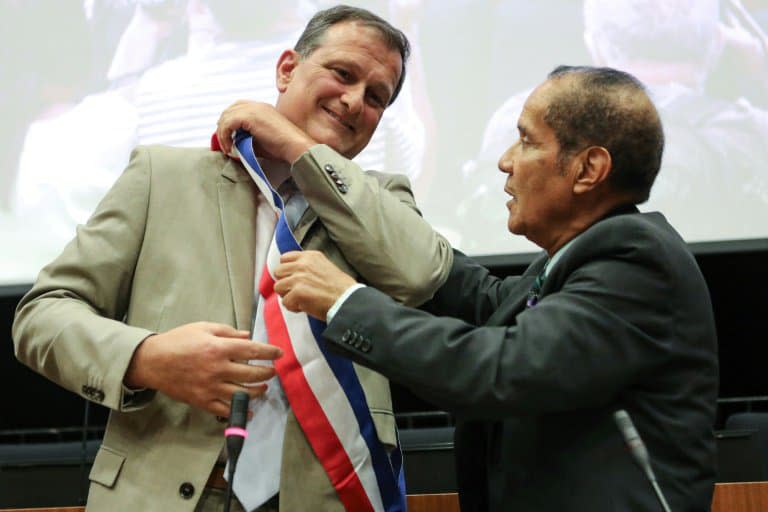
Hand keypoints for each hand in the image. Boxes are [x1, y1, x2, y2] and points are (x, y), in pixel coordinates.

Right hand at [124, 322, 282, 416]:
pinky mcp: (202, 401)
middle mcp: (217, 369)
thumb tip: (248, 336)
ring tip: (263, 387)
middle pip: (252, 375)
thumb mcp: (203, 327)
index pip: (252, 351)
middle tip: (272, 371)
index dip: (269, 352)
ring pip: (243, 394)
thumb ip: (228, 332)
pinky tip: (249, 409)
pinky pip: (225, 410)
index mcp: (218, 348)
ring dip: (258, 392)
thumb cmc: (178, 341)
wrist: (152, 362)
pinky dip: (240, 411)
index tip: (279, 353)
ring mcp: (210, 388)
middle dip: (267, 373)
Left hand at [216, 100, 315, 161]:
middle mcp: (257, 105)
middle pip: (230, 109)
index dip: (229, 120)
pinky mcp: (249, 116)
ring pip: (227, 116)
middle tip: (223, 142)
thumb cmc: (283, 147)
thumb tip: (234, 143)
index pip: (238, 107)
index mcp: (262, 108)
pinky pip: (228, 123)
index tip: (227, 135)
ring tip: (227, 147)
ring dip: (223, 133)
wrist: (295, 146)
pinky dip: (225, 135)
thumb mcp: (261, 139)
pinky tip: (229, 147)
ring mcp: (253, 109)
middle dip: (223, 126)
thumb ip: (247, 137)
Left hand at [274, 251, 357, 319]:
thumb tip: (295, 274)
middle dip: (285, 283)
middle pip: (278, 272)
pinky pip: (285, 302)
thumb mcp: (326, 267)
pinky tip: (305, 307)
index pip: (285, 258)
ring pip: (278, 287)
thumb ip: (309, 267)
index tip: (293, 279)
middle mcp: (302, 264)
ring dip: (287, 296)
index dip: (287, 271)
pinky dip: (293, 307)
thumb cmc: (341, 288)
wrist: (348, 300)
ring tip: (301, 300)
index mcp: (310, 256)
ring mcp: (298, 278)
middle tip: (297, 291)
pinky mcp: (297, 293)